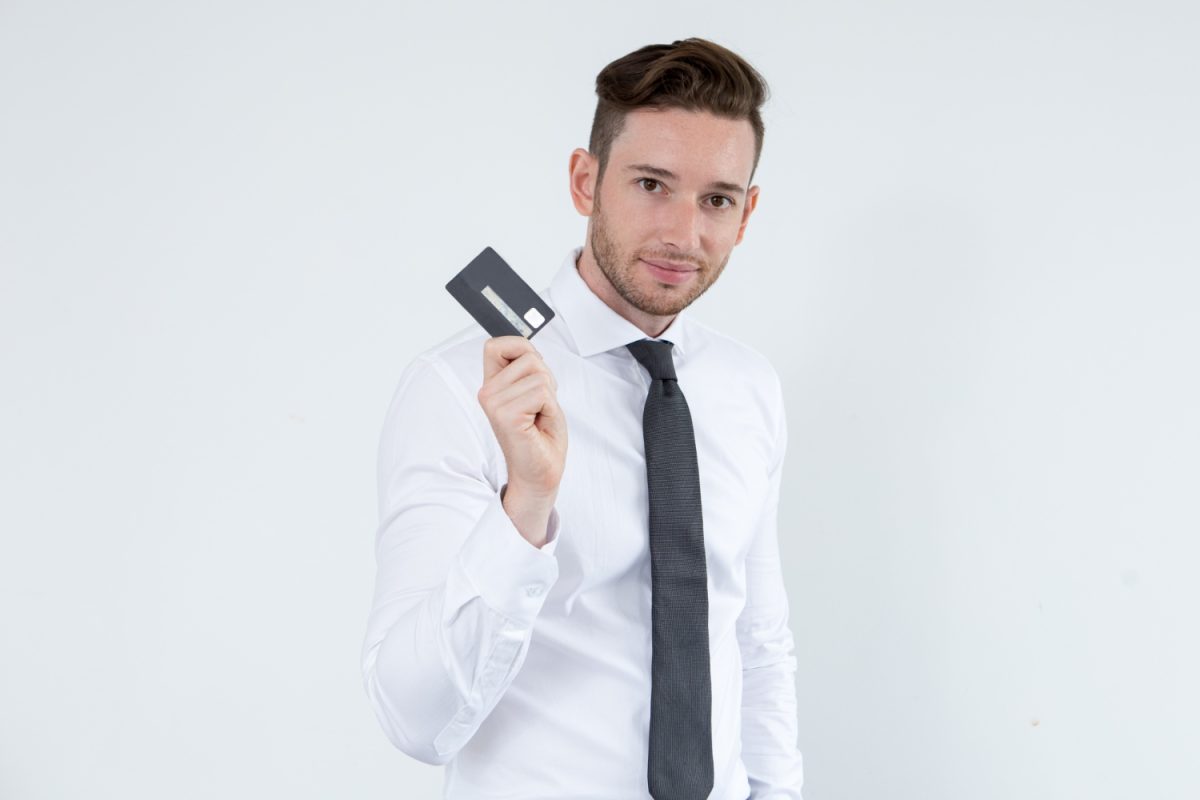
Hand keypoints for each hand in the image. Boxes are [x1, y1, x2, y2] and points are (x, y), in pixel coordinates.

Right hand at [477, 336, 566, 545]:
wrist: (541, 473)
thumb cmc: (540, 436)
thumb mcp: (536, 392)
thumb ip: (527, 368)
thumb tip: (528, 349)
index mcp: (491, 385)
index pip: (497, 344)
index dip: (522, 350)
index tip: (532, 376)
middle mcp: (487, 392)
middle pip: (529, 356)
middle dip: (546, 379)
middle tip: (539, 407)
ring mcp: (493, 403)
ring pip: (539, 374)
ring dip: (549, 396)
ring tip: (539, 417)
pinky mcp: (505, 415)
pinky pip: (541, 392)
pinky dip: (550, 408)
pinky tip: (538, 425)